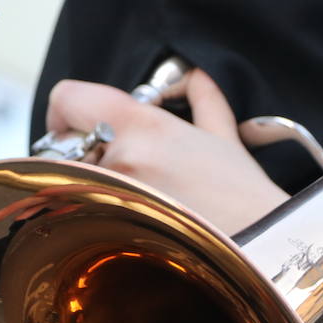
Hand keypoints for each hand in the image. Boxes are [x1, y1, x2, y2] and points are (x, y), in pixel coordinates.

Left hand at [45, 69, 287, 234]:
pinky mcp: (110, 229)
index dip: (66, 108)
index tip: (77, 123)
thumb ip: (202, 97)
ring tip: (127, 192)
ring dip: (87, 180)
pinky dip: (93, 207)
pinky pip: (82, 209)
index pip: (68, 98)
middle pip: (63, 144)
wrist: (259, 245)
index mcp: (142, 125)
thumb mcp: (223, 133)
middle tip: (107, 161)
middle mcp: (120, 158)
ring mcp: (112, 197)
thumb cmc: (242, 193)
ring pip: (70, 180)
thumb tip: (193, 77)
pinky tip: (127, 214)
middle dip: (79, 151)